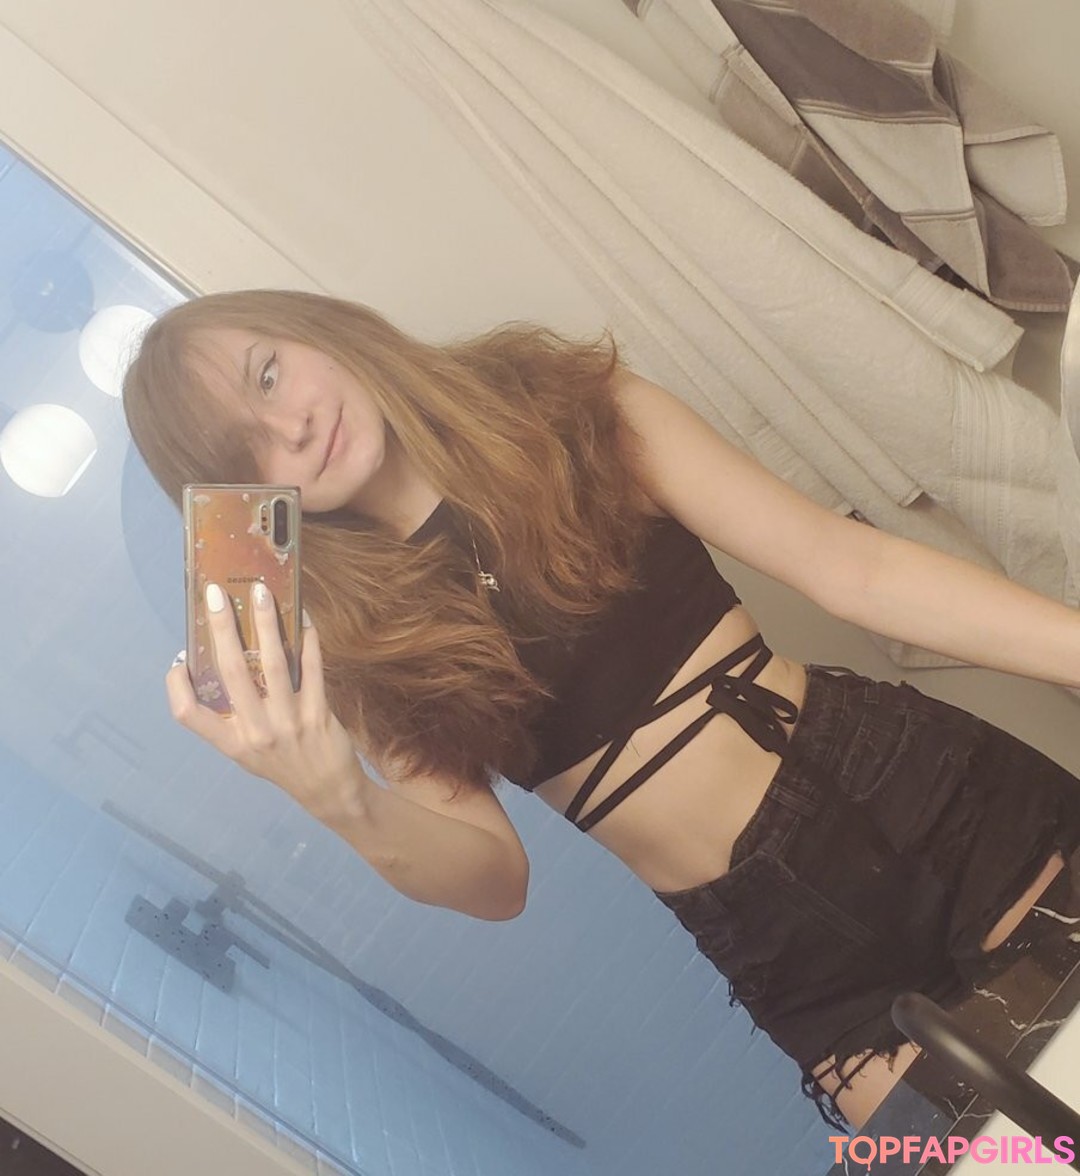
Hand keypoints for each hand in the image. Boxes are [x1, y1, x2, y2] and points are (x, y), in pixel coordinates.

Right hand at [166, 582, 365, 822]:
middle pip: (231, 672)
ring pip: (273, 663)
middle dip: (222, 628)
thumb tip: (221, 661)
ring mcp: (289, 722)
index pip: (188, 714)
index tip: (179, 659)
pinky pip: (312, 667)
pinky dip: (307, 639)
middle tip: (216, 593)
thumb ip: (231, 716)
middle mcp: (256, 732)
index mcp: (231, 742)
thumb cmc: (282, 763)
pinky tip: (303, 616)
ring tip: (262, 591)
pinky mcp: (318, 713)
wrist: (328, 790)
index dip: (176, 686)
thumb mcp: (247, 751)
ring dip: (266, 623)